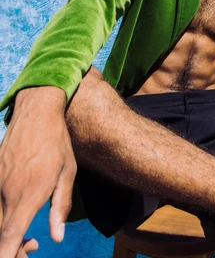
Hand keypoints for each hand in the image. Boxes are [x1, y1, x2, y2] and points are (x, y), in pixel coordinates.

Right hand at [0, 87, 76, 257]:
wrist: (37, 111)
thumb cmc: (56, 142)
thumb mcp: (67, 174)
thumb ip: (60, 207)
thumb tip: (57, 236)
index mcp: (27, 194)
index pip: (9, 236)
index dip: (9, 255)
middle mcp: (5, 191)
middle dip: (10, 251)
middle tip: (31, 250)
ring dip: (6, 236)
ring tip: (29, 241)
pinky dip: (2, 218)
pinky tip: (18, 217)